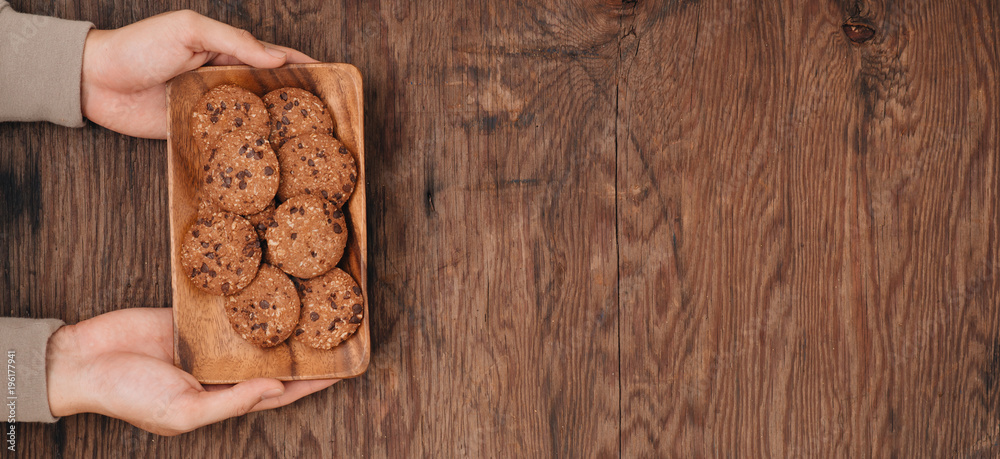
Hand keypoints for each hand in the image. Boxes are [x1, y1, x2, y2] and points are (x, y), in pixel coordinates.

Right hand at [45, 308, 336, 435]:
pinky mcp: (193, 318)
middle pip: (273, 361)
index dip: (310, 384)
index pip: (279, 394)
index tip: (343, 371)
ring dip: (280, 322)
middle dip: (302, 350)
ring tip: (313, 305)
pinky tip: (273, 286)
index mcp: (223, 400)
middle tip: (336, 330)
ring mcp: (209, 343)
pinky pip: (228, 307)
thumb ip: (232, 401)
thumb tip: (276, 388)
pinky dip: (248, 299)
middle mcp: (222, 372)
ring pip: (254, 332)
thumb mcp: (183, 411)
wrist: (82, 361)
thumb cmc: (129, 396)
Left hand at [81, 10, 316, 138]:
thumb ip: (234, 42)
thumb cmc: (140, 47)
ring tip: (309, 146)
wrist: (95, 82)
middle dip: (299, 105)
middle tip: (329, 121)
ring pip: (254, 122)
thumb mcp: (188, 30)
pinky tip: (269, 161)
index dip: (303, 69)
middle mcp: (225, 82)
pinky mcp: (198, 136)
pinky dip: (248, 151)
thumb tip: (278, 59)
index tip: (333, 80)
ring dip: (278, 132)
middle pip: (270, 94)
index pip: (274, 59)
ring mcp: (213, 111)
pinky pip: (228, 144)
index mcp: (227, 52)